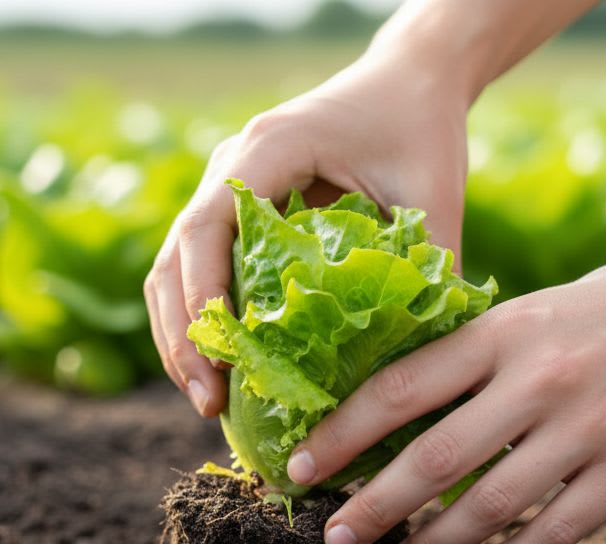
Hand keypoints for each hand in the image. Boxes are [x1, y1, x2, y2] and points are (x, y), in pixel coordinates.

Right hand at [144, 53, 471, 416]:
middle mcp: (231, 163)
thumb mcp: (434, 195)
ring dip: (181, 335)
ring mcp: (225, 186)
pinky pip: (197, 268)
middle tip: (207, 401)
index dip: (203, 290)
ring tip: (207, 401)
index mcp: (270, 147)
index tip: (222, 354)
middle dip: (184, 333)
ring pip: (172, 267)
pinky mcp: (235, 211)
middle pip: (174, 254)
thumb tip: (419, 358)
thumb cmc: (422, 130)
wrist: (409, 81)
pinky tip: (223, 371)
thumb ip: (428, 267)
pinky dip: (200, 320)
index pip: (209, 222)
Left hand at [285, 245, 605, 543]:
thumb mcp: (530, 311)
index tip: (299, 468)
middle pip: (434, 458)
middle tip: (333, 539)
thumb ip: (470, 356)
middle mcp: (539, 379)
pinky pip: (559, 530)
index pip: (399, 388)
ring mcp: (589, 427)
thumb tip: (391, 415)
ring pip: (491, 505)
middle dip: (372, 506)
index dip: (341, 434)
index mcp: (502, 331)